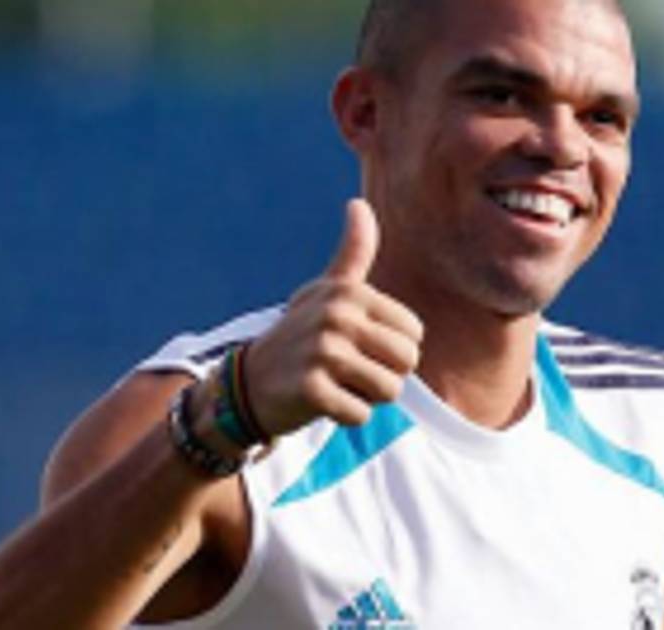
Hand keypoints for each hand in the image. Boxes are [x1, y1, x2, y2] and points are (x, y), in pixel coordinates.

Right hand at [242, 198, 423, 435]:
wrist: (248, 382)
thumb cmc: (302, 335)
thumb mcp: (326, 292)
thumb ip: (352, 253)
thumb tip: (359, 204)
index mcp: (350, 292)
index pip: (414, 335)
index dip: (393, 351)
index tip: (358, 347)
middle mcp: (337, 317)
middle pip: (407, 363)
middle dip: (385, 376)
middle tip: (349, 372)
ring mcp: (322, 353)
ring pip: (389, 391)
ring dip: (367, 397)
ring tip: (337, 384)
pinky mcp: (311, 390)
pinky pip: (361, 414)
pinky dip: (346, 416)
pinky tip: (321, 402)